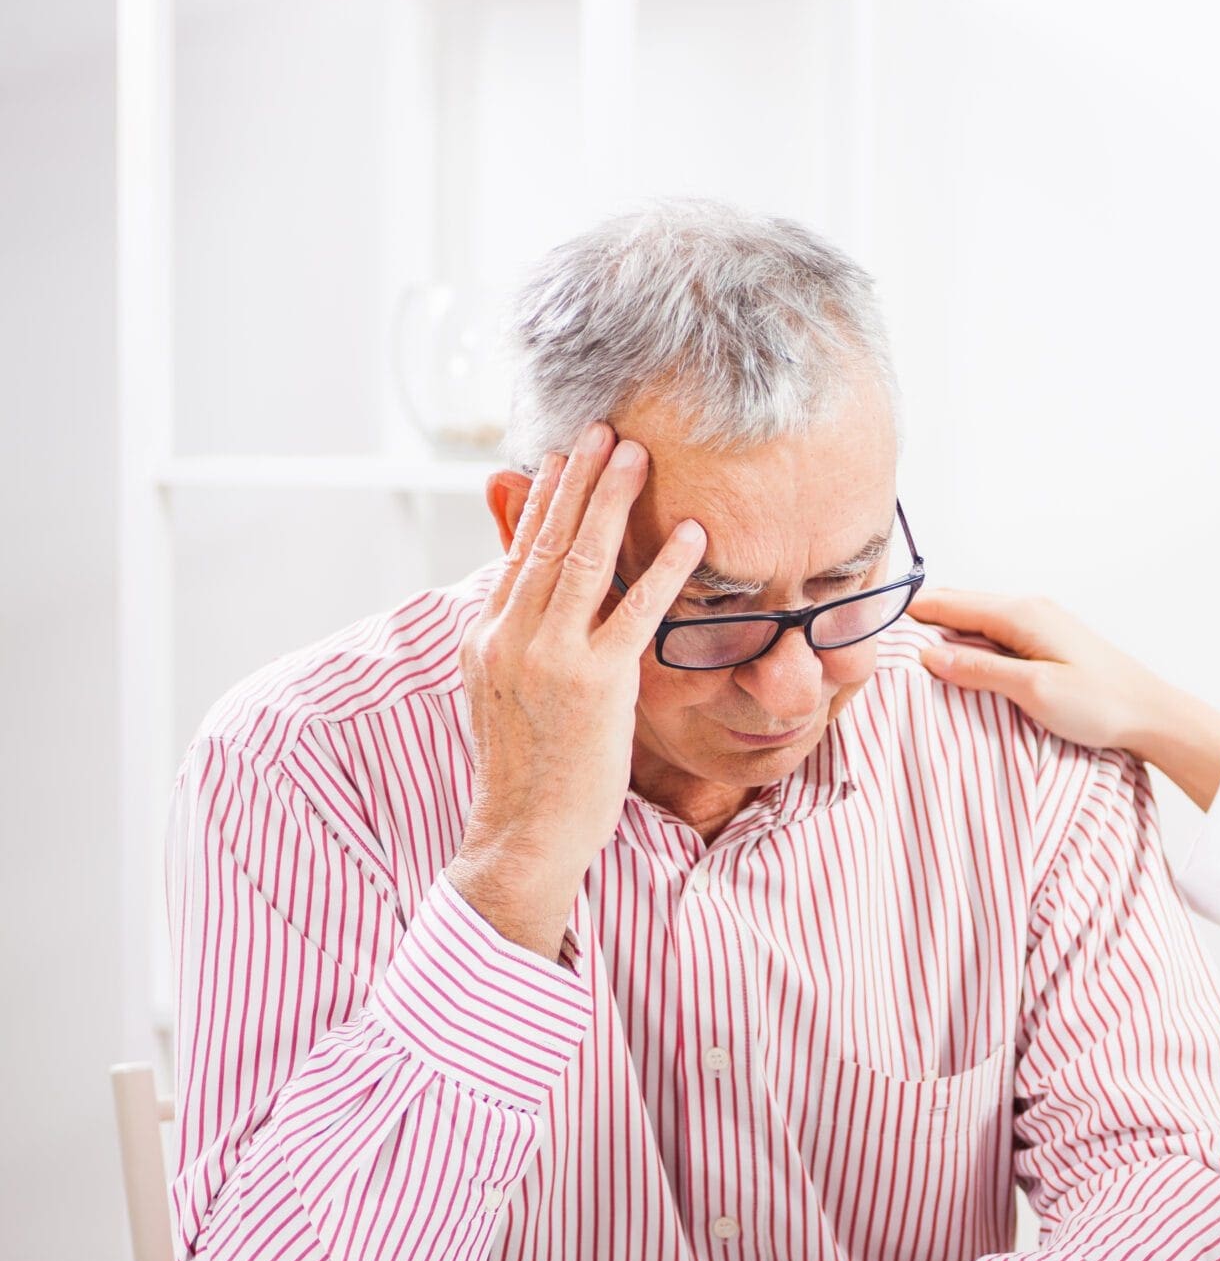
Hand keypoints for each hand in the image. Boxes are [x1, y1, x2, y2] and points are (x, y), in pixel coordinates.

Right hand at [450, 422, 702, 957]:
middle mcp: (510, 636)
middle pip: (546, 538)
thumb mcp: (501, 693)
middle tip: (604, 427)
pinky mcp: (597, 683)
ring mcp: (551, 657)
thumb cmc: (527, 770)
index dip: (542, 498)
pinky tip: (692, 536)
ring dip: (613, 500)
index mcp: (485, 635)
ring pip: (582, 559)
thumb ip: (514, 640)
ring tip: (638, 454)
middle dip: (577, 478)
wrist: (523, 833)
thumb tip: (522, 598)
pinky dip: (666, 568)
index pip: (517, 550)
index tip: (562, 456)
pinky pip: (637, 611)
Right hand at [906, 588, 1219, 811]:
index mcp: (1021, 614)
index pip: (950, 603)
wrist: (1152, 713)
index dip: (910, 612)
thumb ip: (979, 672)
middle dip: (923, 621)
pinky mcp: (1047, 643)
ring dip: (946, 635)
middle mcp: (1029, 609)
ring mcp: (1039, 624)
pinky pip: (995, 636)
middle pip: (960, 607)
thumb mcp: (1033, 691)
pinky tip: (959, 667)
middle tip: (881, 641)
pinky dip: (970, 646)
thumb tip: (928, 656)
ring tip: (909, 656)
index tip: (870, 620)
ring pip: (976, 621)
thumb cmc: (1100, 704)